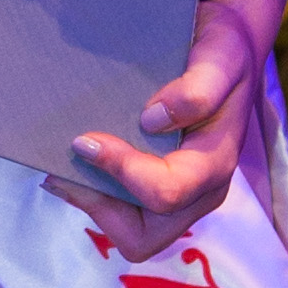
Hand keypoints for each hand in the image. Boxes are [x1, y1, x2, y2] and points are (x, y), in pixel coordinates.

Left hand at [57, 0, 274, 264]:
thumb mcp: (221, 57)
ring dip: (91, 204)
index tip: (84, 140)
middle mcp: (200, 191)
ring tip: (60, 168)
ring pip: (129, 233)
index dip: (120, 172)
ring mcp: (182, 195)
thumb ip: (199, 88)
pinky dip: (93, 195)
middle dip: (99, 207)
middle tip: (63, 170)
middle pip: (144, 237)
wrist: (228, 50)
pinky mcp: (160, 188)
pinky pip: (124, 215)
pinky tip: (72, 165)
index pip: (166, 191)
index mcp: (215, 163)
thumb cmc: (224, 52)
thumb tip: (153, 120)